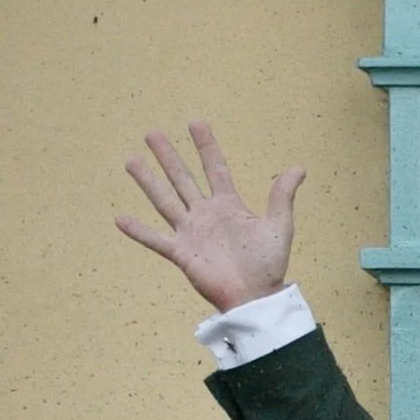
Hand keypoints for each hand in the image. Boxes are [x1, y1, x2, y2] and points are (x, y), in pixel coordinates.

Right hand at [116, 121, 304, 311]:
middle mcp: (205, 214)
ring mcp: (191, 233)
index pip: (214, 168)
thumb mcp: (279, 225)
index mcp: (228, 205)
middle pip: (183, 178)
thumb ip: (282, 195)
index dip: (206, 146)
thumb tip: (299, 167)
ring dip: (148, 181)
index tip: (195, 122)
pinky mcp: (182, 253)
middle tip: (152, 133)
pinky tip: (120, 218)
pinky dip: (138, 231)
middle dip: (168, 155)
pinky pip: (156, 240)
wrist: (256, 296)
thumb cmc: (268, 264)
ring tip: (131, 160)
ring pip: (165, 200)